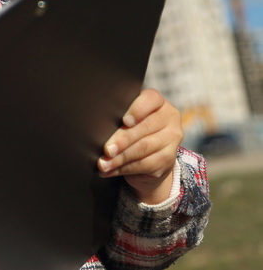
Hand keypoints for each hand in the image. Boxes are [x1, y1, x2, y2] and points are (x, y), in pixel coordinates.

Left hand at [97, 88, 182, 204]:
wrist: (150, 152)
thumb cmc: (131, 127)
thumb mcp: (126, 116)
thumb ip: (117, 115)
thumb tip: (96, 127)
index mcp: (158, 102)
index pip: (150, 99)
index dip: (136, 110)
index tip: (124, 121)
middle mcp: (169, 117)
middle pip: (144, 127)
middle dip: (122, 140)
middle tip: (106, 149)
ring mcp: (172, 139)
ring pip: (144, 148)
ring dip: (120, 158)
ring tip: (103, 163)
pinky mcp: (169, 160)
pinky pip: (145, 164)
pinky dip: (124, 168)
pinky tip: (110, 170)